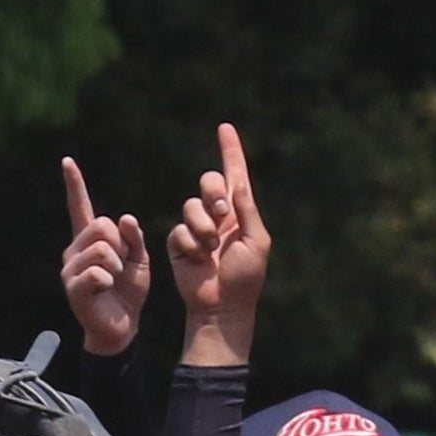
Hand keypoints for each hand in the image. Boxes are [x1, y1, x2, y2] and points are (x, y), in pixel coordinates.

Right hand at [58, 157, 149, 355]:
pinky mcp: (73, 288)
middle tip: (120, 267)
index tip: (67, 161)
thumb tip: (125, 218)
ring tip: (113, 281)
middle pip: (102, 226)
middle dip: (120, 245)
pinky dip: (109, 280)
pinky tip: (105, 291)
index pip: (81, 208)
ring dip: (117, 266)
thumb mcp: (139, 260)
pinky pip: (98, 272)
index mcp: (89, 240)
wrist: (122, 326)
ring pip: (102, 249)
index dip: (74, 185)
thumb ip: (134, 238)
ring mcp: (71, 269)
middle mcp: (75, 250)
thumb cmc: (128, 292)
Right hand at [166, 122, 270, 368]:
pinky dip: (190, 245)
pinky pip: (179, 231)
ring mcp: (197, 229)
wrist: (222, 307)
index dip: (230, 150)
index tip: (225, 128)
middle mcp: (218, 216)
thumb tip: (238, 182)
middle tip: (222, 213)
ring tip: (210, 249)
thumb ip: (247, 211)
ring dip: (202, 227)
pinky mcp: (180, 243)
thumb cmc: (245, 278)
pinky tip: (198, 261)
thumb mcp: (256, 243)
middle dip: (213, 193)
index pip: (234, 175)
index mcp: (239, 213)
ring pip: (190, 206)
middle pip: (208, 182)